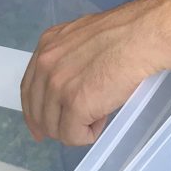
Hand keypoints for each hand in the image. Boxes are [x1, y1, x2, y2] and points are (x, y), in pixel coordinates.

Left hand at [19, 0, 170, 146]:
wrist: (141, 37)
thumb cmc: (124, 34)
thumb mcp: (83, 38)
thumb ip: (68, 59)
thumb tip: (71, 83)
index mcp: (47, 47)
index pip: (29, 88)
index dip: (34, 112)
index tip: (40, 127)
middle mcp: (46, 65)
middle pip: (37, 111)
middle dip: (53, 126)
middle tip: (74, 129)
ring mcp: (58, 86)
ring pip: (54, 127)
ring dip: (75, 128)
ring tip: (98, 115)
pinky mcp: (75, 104)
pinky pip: (73, 135)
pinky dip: (87, 135)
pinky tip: (101, 120)